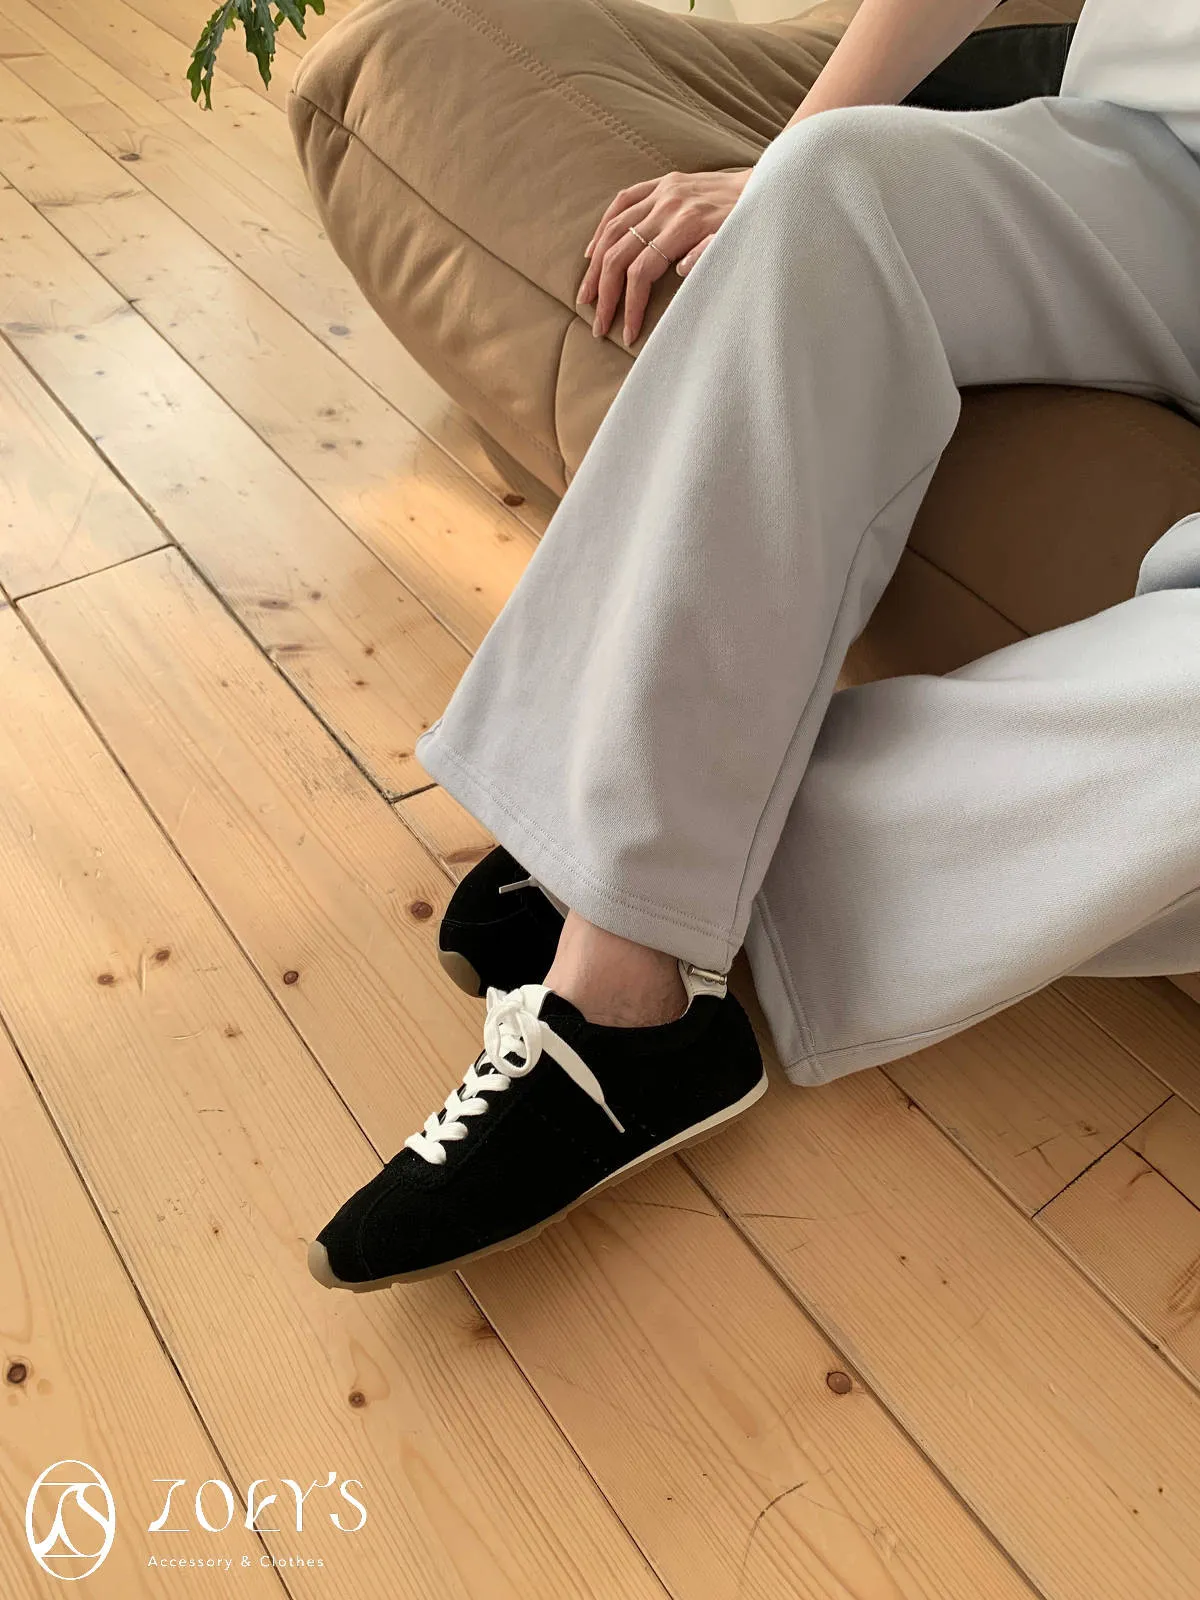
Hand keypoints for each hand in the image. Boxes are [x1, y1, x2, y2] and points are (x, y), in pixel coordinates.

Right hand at [577, 167, 751, 345]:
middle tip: (599, 325)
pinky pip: (622, 202)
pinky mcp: (663, 183)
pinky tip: (592, 252)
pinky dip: (603, 228)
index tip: (627, 334)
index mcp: (687, 224)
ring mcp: (663, 191)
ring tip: (587, 296)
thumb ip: (709, 255)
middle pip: (620, 253)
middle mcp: (669, 205)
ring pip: (614, 229)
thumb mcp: (740, 244)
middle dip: (606, 293)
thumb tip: (678, 270)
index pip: (642, 271)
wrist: (772, 182)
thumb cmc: (757, 222)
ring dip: (596, 266)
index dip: (630, 305)